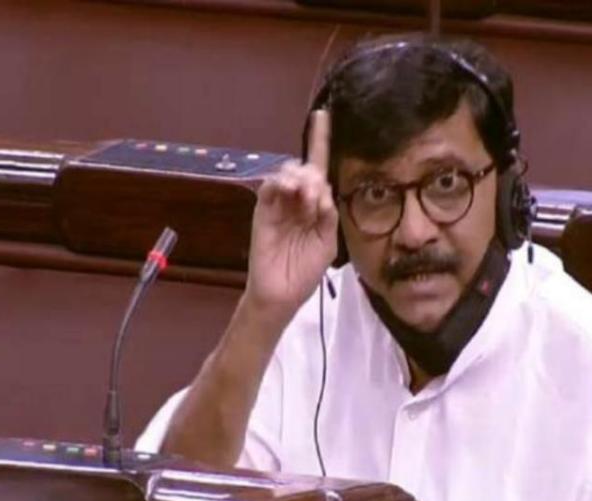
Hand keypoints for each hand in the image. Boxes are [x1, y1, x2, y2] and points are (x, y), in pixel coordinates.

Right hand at [244, 110, 337, 317]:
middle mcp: (298, 200)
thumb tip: (321, 190)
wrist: (281, 293)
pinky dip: (282, 183)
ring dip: (301, 179)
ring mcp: (279, 203)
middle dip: (314, 175)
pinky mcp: (263, 210)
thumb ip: (328, 215)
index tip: (323, 115)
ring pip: (288, 172)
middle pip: (307, 168)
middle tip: (317, 199)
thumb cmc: (305, 270)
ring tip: (307, 199)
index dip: (321, 142)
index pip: (320, 169)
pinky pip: (270, 186)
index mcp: (316, 206)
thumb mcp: (327, 241)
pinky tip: (291, 191)